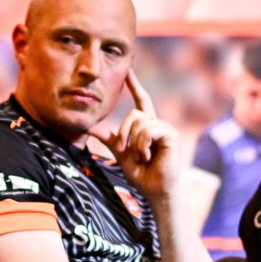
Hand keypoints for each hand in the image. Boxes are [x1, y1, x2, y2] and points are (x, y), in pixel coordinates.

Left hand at [90, 70, 180, 197]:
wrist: (155, 190)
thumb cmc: (141, 174)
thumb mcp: (120, 153)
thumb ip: (108, 139)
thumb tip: (89, 128)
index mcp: (147, 126)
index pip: (141, 101)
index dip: (135, 86)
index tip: (128, 71)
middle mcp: (158, 124)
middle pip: (133, 114)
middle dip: (123, 133)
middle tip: (125, 150)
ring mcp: (166, 128)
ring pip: (139, 122)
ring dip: (133, 143)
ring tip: (141, 157)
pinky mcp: (170, 135)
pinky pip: (147, 130)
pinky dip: (142, 145)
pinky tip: (148, 156)